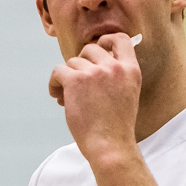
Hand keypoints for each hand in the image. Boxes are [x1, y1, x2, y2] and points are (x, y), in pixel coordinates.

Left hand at [48, 32, 142, 162]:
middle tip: (77, 80)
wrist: (110, 145)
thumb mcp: (127, 95)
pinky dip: (54, 83)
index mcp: (131, 70)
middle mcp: (114, 67)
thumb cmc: (116, 128)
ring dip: (66, 77)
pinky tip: (57, 96)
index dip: (106, 40)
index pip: (121, 39)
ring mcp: (95, 72)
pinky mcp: (76, 80)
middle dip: (81, 62)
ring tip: (65, 96)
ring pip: (72, 62)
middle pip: (90, 48)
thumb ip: (116, 78)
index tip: (98, 48)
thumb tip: (90, 65)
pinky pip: (58, 70)